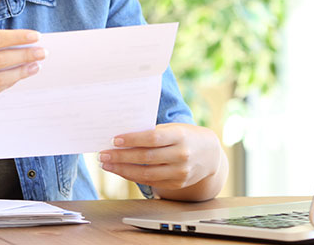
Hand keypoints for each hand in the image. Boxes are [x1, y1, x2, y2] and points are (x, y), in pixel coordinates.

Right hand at [0, 29, 43, 115]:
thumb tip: (17, 45)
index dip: (18, 38)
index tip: (36, 36)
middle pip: (0, 59)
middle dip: (26, 55)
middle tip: (43, 52)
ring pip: (0, 79)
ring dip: (21, 72)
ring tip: (36, 66)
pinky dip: (8, 83)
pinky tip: (19, 77)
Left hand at [98, 123, 224, 197]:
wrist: (210, 154)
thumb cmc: (185, 136)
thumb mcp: (174, 129)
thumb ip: (153, 133)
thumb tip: (123, 138)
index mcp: (180, 136)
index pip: (152, 138)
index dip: (132, 139)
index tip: (114, 140)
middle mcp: (181, 155)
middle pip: (146, 157)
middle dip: (121, 156)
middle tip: (103, 154)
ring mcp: (180, 172)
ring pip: (146, 173)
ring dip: (122, 169)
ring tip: (107, 164)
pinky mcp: (177, 184)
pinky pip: (151, 182)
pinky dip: (133, 177)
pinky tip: (121, 171)